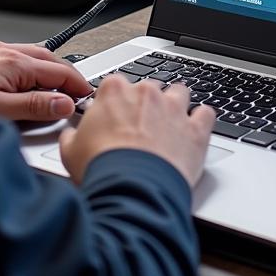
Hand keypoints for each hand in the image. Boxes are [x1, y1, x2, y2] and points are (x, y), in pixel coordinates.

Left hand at [0, 41, 91, 121]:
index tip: (88, 98)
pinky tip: (33, 83)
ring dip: (52, 71)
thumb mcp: (0, 112)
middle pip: (50, 60)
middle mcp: (6, 52)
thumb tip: (63, 103)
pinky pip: (21, 59)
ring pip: (36, 57)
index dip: (77, 86)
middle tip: (79, 94)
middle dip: (68, 76)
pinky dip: (35, 70)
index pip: (59, 72)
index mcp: (14, 62)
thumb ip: (34, 107)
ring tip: (61, 90)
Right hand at [59, 76, 214, 186]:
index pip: (115, 85)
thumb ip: (71, 136)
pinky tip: (194, 130)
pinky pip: (206, 114)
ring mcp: (174, 109)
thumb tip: (69, 135)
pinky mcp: (195, 129)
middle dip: (145, 105)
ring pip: (180, 93)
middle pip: (148, 89)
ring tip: (169, 125)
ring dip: (175, 105)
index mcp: (115, 91)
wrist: (132, 191)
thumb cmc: (101, 169)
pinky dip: (202, 120)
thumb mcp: (70, 151)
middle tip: (139, 129)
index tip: (113, 116)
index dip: (114, 103)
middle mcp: (147, 93)